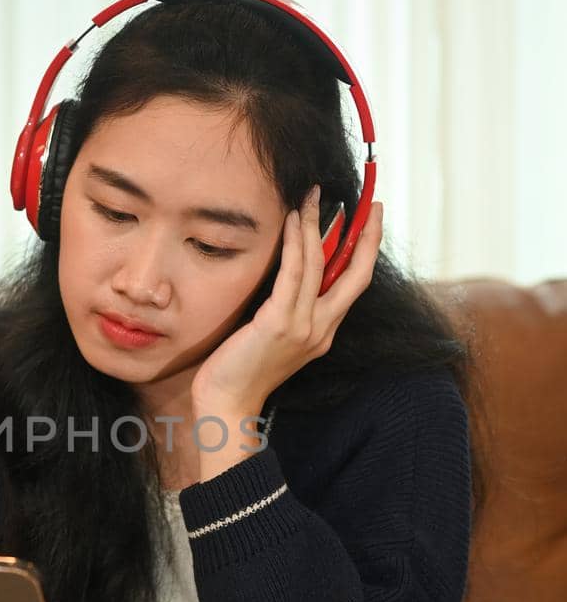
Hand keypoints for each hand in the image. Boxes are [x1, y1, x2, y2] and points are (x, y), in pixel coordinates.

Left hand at [190, 187, 383, 412]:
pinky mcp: (279, 324)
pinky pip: (293, 274)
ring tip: (310, 198)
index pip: (356, 284)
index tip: (372, 220)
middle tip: (369, 202)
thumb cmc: (244, 369)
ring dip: (316, 226)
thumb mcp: (276, 336)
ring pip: (319, 265)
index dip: (368, 250)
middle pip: (355, 273)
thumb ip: (290, 309)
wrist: (228, 403)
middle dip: (365, 235)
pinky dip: (295, 244)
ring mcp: (304, 327)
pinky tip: (292, 221)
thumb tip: (288, 271)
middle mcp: (322, 329)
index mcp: (325, 332)